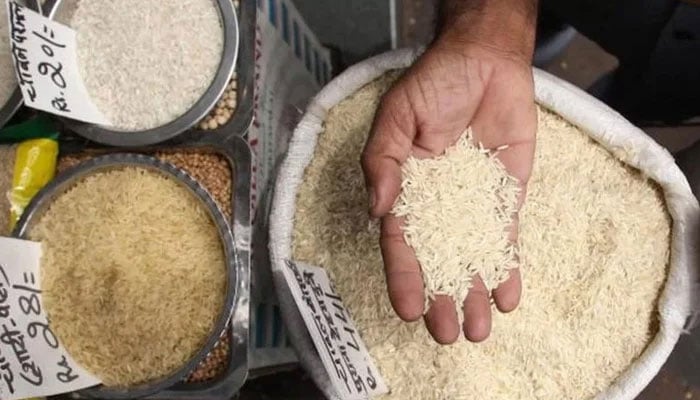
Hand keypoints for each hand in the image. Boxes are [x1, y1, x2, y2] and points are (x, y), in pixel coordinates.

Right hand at [361, 0, 537, 343]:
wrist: (485, 61)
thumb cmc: (434, 84)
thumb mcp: (397, 117)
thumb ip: (384, 161)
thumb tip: (379, 209)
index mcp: (405, 190)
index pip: (402, 242)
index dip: (404, 276)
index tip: (408, 310)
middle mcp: (438, 205)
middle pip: (440, 259)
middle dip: (443, 297)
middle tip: (449, 335)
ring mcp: (473, 203)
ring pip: (474, 257)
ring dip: (476, 293)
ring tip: (480, 330)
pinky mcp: (505, 197)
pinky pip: (506, 238)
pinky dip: (508, 268)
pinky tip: (509, 298)